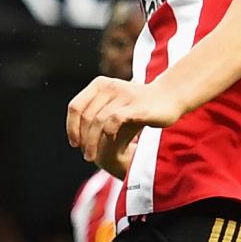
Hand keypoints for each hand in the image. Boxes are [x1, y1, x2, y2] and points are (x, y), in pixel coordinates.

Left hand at [66, 74, 181, 167]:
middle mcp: (109, 86)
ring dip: (93, 142)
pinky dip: (108, 132)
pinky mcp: (136, 105)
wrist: (169, 98)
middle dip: (84, 139)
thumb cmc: (138, 107)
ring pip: (98, 120)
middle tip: (87, 155)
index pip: (75, 107)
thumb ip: (95, 115)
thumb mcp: (113, 106)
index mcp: (99, 85)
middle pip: (86, 116)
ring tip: (93, 156)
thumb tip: (75, 137)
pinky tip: (111, 142)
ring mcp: (123, 95)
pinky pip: (114, 119)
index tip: (75, 144)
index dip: (71, 127)